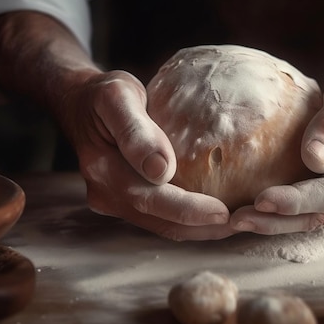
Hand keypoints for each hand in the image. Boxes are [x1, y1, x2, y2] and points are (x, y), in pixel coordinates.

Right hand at [61, 70, 234, 240]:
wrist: (79, 102)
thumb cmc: (103, 94)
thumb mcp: (116, 96)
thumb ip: (135, 131)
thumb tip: (161, 170)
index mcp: (102, 169)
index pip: (151, 199)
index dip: (189, 210)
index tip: (224, 212)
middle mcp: (105, 193)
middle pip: (161, 221)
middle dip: (203, 228)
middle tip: (244, 222)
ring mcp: (113, 201)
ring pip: (162, 225)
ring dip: (200, 230)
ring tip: (238, 224)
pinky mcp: (125, 200)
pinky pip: (160, 217)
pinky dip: (189, 220)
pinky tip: (216, 214)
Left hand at [230, 57, 323, 233]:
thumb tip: (314, 159)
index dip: (294, 201)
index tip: (261, 200)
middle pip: (316, 215)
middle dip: (275, 221)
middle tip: (237, 219)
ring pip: (310, 218)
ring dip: (274, 223)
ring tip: (237, 220)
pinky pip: (308, 208)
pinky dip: (281, 214)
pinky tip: (253, 210)